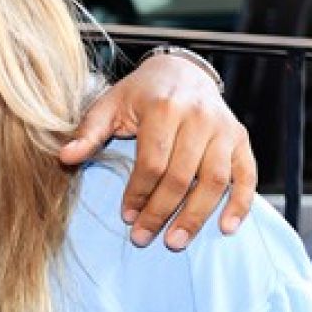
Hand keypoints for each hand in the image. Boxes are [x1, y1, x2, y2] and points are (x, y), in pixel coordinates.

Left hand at [58, 51, 255, 250]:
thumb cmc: (140, 94)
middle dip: (161, 212)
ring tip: (176, 241)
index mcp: (163, 108)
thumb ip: (88, 132)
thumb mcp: (109, 105)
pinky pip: (246, 175)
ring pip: (214, 180)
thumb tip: (65, 157)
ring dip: (196, 215)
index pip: (152, 162)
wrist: (181, 71)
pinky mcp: (240, 138)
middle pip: (181, 176)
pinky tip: (226, 227)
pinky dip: (240, 203)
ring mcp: (224, 128)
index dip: (138, 193)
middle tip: (143, 237)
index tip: (125, 216)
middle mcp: (198, 117)